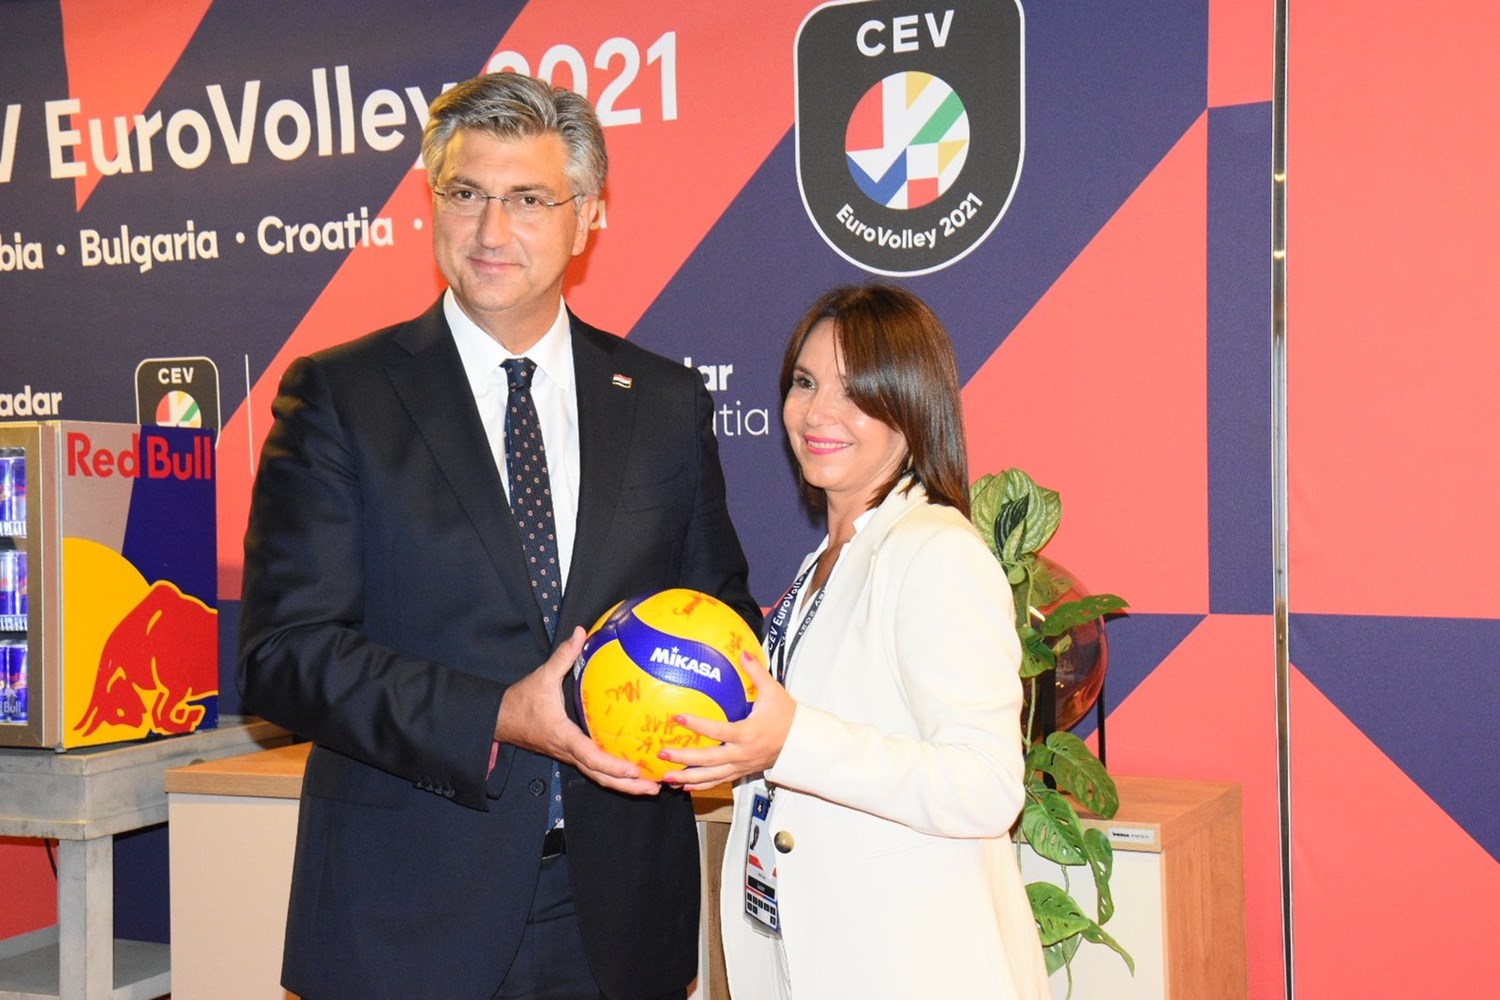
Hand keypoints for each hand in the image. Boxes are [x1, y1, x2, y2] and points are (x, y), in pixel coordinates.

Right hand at [495, 627, 660, 796]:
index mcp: (564, 736)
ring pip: (598, 777)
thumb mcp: (542, 676)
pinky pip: (595, 768)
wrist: (500, 720)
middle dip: (627, 786)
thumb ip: (563, 656)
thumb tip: (581, 632)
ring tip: (650, 787)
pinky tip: (633, 772)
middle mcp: (569, 752)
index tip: (634, 770)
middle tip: (654, 788)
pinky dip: (614, 774)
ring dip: (624, 785)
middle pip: (600, 776)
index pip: (591, 756)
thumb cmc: (522, 700)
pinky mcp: (571, 754)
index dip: (613, 766)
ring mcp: (570, 756)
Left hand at [660, 651, 795, 792]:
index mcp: (748, 733)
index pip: (718, 731)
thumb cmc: (788, 717)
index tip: (677, 718)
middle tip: (662, 752)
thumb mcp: (773, 692)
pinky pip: (719, 781)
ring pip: (711, 776)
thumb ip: (756, 672)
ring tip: (666, 777)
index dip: (697, 725)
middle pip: (708, 759)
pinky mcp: (742, 771)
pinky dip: (701, 785)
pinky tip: (685, 785)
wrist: (802, 742)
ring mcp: (741, 765)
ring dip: (687, 777)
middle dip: (684, 758)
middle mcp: (742, 753)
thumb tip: (743, 652)